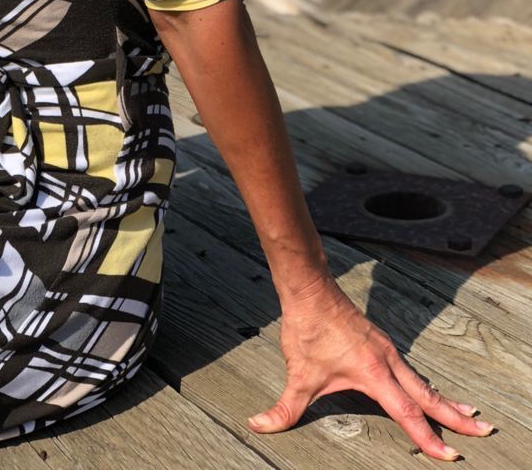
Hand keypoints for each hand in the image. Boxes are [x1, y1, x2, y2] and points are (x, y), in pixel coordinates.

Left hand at [247, 273, 496, 460]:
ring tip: (467, 414)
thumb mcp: (297, 374)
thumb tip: (259, 425)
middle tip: (483, 432)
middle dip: (455, 417)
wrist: (310, 289)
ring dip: (444, 399)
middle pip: (428, 395)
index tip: (449, 455)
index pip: (407, 413)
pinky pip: (410, 369)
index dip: (428, 437)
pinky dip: (426, 384)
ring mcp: (386, 350)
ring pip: (421, 381)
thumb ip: (284, 408)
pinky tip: (429, 391)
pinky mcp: (380, 343)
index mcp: (373, 373)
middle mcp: (387, 361)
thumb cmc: (307, 329)